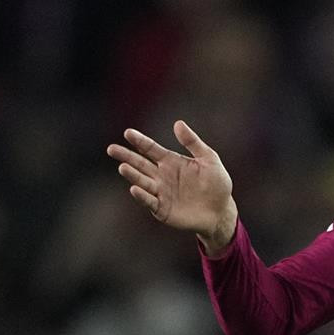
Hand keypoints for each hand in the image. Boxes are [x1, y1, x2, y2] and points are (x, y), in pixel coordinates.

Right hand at [107, 120, 238, 253]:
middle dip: (126, 156)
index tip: (128, 132)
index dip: (140, 141)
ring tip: (122, 167)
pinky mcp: (162, 208)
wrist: (221, 211)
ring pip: (142, 181)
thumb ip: (193, 142)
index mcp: (171, 161)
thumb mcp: (209, 159)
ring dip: (132, 175)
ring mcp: (160, 192)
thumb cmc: (217, 183)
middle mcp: (162, 176)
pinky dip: (142, 196)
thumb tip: (178, 123)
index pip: (151, 149)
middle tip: (111, 148)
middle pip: (140, 164)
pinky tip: (134, 188)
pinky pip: (149, 201)